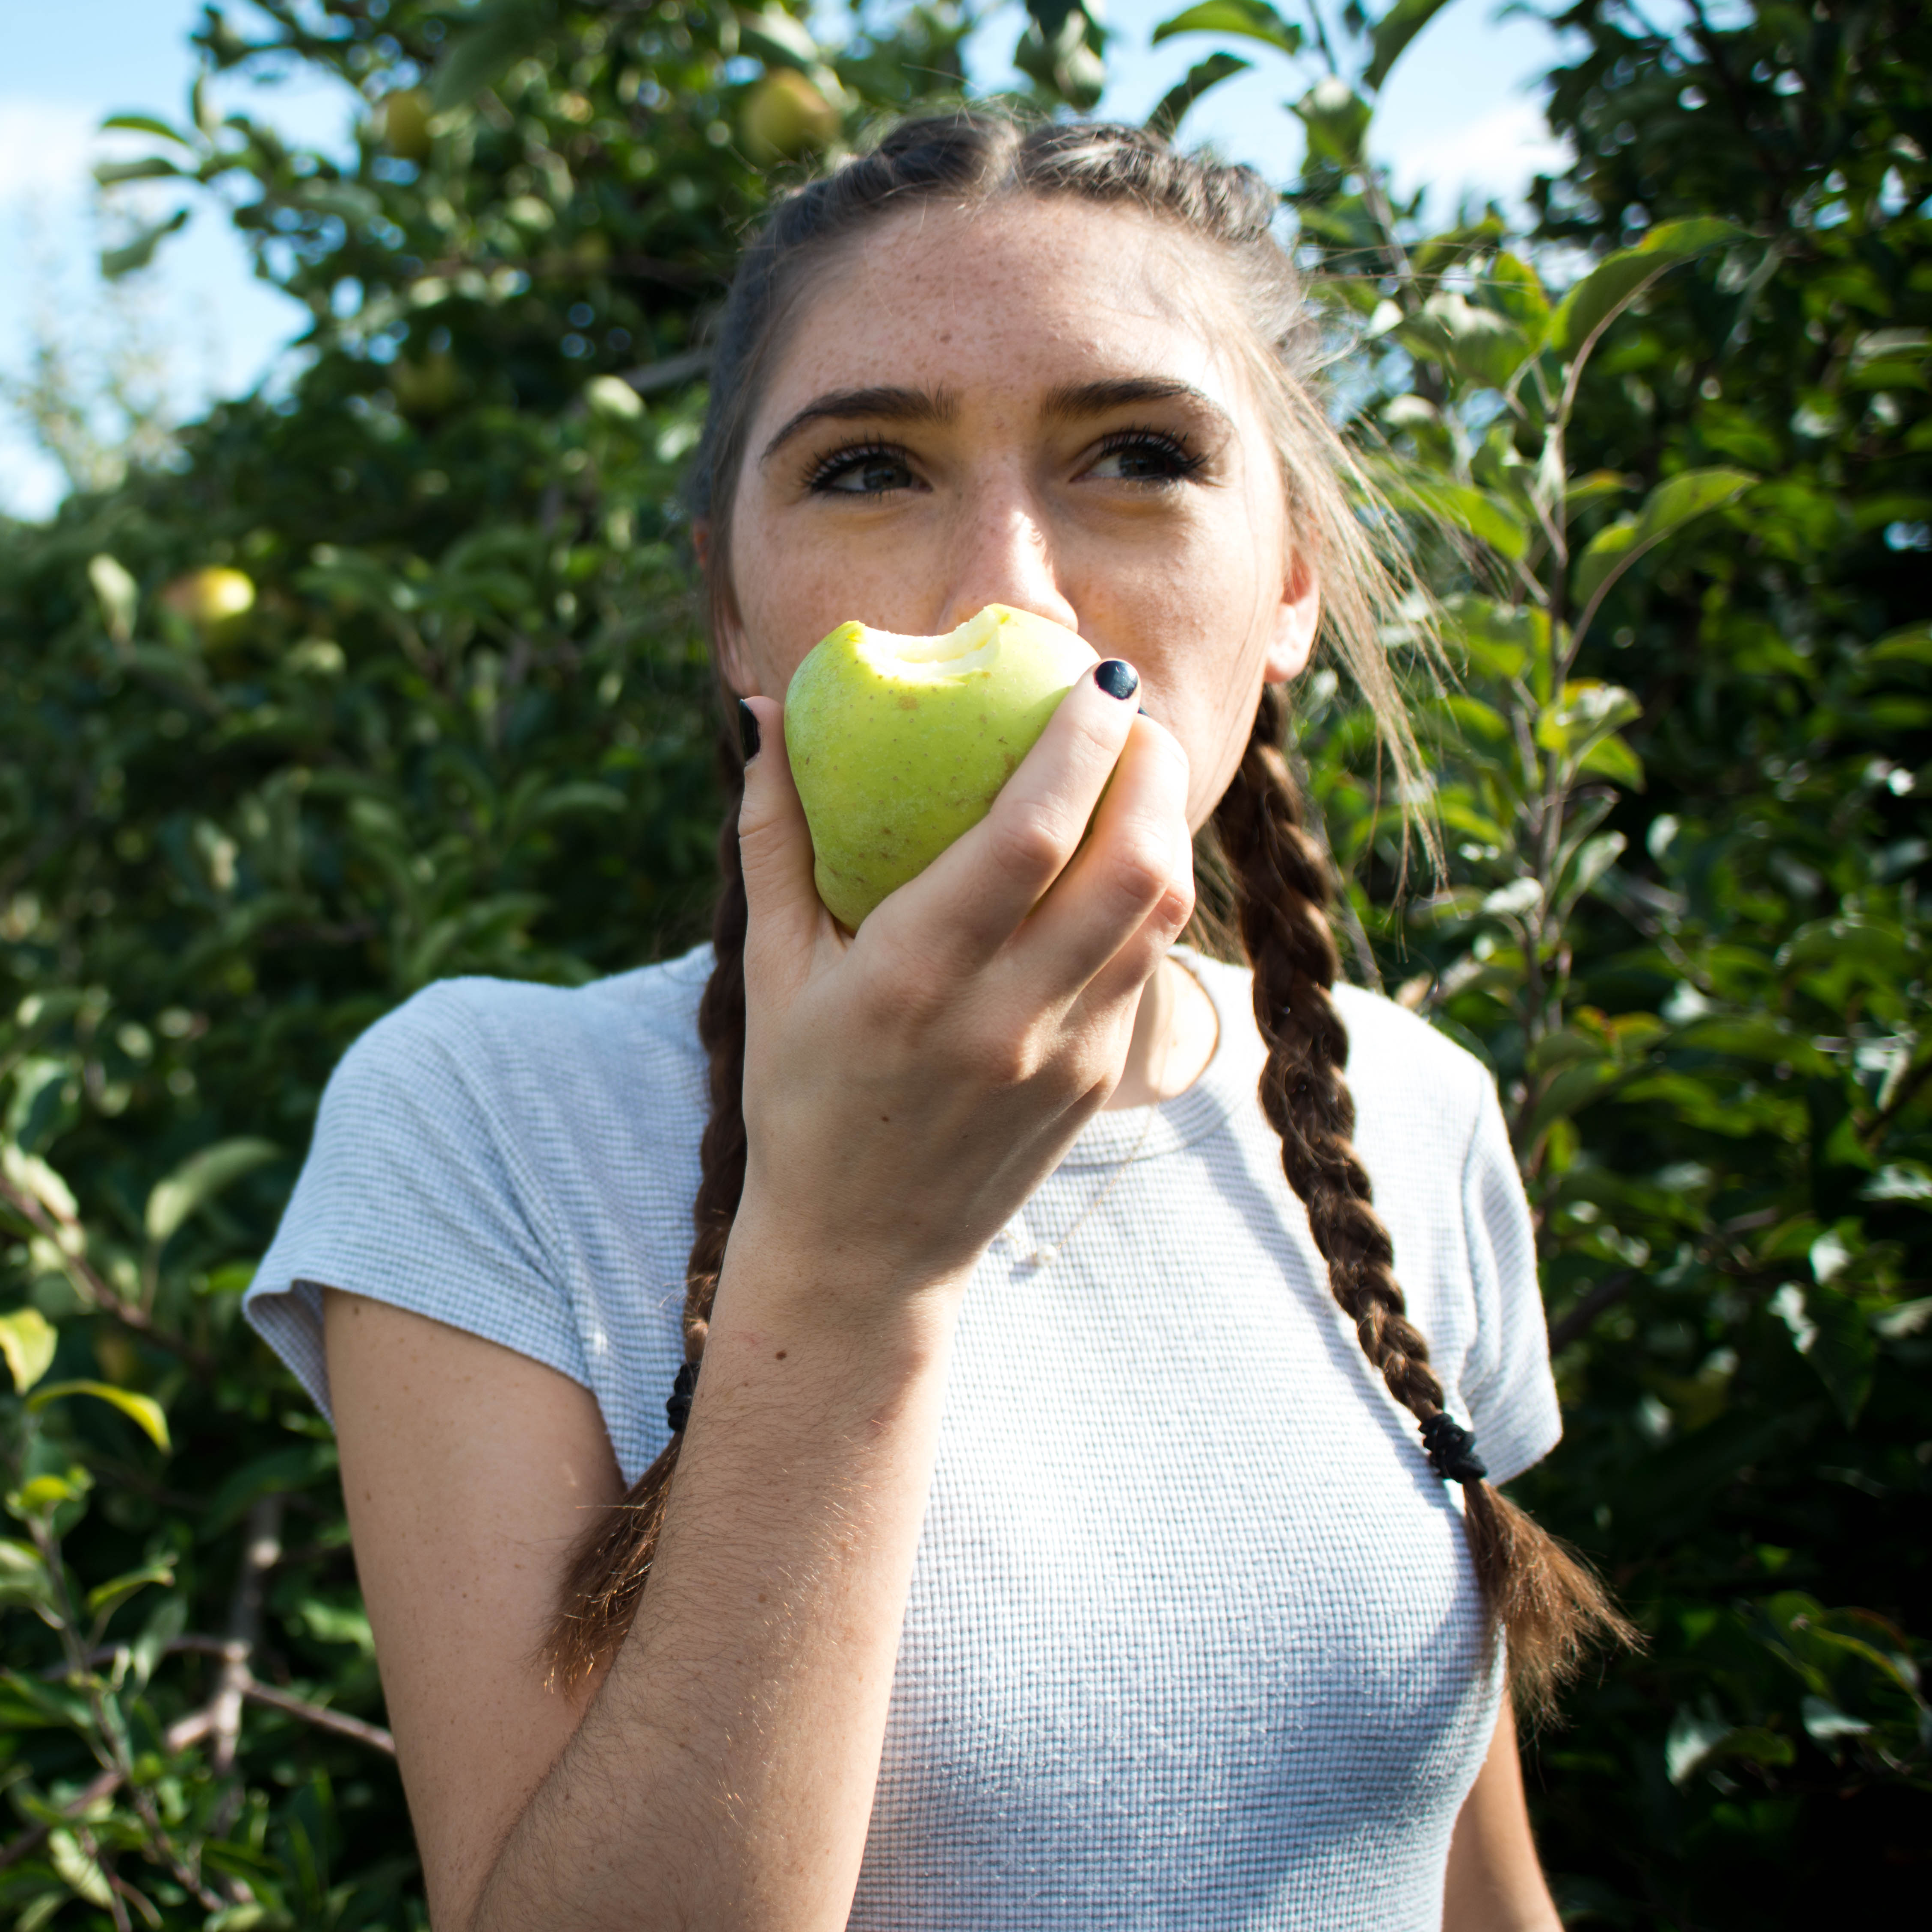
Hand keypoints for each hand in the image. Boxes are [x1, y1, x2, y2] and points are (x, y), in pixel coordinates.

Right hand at [728, 667, 1196, 1305]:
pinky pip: (1148, 962)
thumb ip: (774, 833)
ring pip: (1159, 913)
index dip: (1078, 745)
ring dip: (1164, 821)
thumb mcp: (772, 969)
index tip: (1094, 678)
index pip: (1027, 838)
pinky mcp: (1099, 1080)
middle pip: (1130, 865)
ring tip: (1134, 765)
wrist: (862, 1253)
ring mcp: (1064, 1057)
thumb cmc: (801, 1095)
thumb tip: (767, 709)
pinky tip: (1119, 849)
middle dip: (1148, 765)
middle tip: (1124, 708)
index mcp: (909, 982)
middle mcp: (1001, 1019)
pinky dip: (1147, 889)